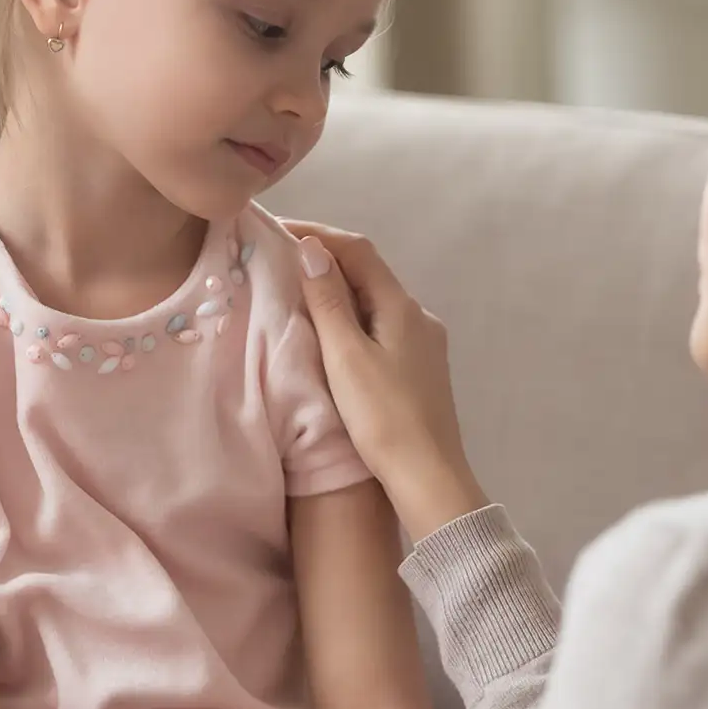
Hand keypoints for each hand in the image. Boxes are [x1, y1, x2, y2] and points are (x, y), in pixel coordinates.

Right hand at [285, 221, 488, 542]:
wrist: (429, 477)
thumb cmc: (383, 417)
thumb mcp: (346, 356)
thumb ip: (329, 302)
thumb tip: (313, 249)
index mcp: (402, 307)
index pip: (358, 250)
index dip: (318, 234)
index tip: (277, 231)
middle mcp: (419, 317)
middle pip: (369, 273)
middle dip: (326, 260)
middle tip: (280, 260)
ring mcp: (423, 344)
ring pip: (375, 302)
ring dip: (338, 291)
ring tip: (297, 294)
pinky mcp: (420, 370)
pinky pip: (381, 327)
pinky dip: (352, 319)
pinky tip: (331, 336)